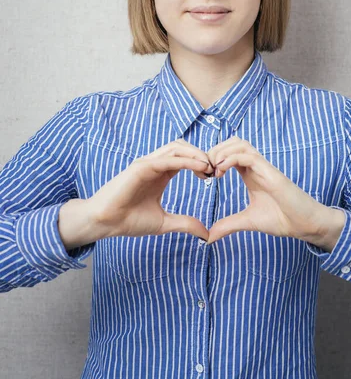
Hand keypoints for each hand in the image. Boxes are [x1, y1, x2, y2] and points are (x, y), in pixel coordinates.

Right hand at [87, 139, 213, 240]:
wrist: (105, 223)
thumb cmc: (128, 220)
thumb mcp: (164, 223)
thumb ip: (185, 224)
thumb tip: (206, 234)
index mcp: (160, 173)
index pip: (185, 158)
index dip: (201, 162)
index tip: (213, 176)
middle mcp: (154, 164)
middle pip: (182, 147)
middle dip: (201, 154)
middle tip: (215, 169)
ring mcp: (147, 163)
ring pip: (175, 147)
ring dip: (195, 153)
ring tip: (209, 166)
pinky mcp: (141, 167)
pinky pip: (166, 158)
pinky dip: (185, 160)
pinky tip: (199, 167)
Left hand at [206, 136, 325, 244]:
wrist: (305, 225)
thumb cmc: (282, 219)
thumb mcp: (248, 221)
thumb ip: (228, 225)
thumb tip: (208, 237)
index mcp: (250, 173)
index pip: (228, 152)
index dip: (213, 158)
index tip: (204, 175)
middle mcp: (256, 166)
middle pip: (232, 142)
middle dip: (214, 150)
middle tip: (205, 169)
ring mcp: (263, 167)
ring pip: (240, 144)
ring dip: (222, 152)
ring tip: (213, 169)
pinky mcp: (270, 172)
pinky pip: (248, 156)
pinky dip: (231, 159)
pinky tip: (222, 171)